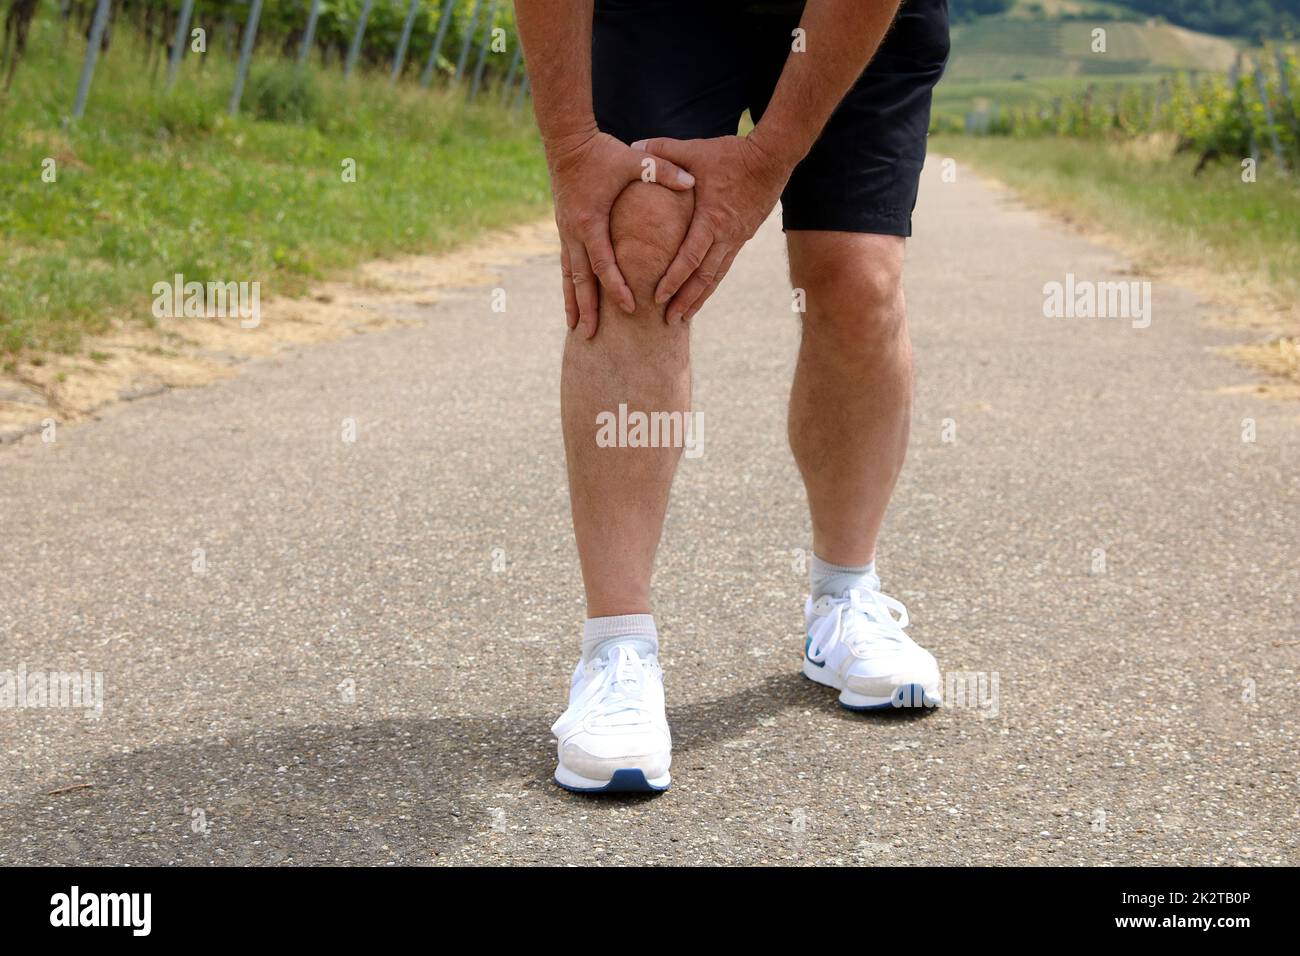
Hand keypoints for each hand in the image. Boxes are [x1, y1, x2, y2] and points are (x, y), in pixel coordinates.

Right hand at [546, 129, 695, 336]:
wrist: (567, 141)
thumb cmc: (603, 151)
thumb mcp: (635, 159)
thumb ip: (664, 171)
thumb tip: (693, 181)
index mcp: (592, 220)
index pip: (605, 262)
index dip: (617, 287)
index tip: (629, 308)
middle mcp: (574, 231)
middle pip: (581, 279)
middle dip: (586, 308)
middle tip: (589, 336)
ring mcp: (566, 232)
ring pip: (569, 276)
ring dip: (573, 303)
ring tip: (575, 329)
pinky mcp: (564, 230)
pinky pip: (567, 265)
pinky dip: (570, 286)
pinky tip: (572, 304)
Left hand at [632, 134, 790, 323]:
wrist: (773, 157)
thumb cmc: (732, 153)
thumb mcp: (695, 150)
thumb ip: (663, 150)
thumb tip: (633, 146)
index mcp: (711, 219)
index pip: (690, 257)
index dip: (674, 279)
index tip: (658, 296)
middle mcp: (725, 235)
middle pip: (704, 277)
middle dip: (685, 300)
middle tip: (668, 321)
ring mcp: (736, 238)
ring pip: (716, 277)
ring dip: (699, 299)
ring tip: (683, 317)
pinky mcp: (743, 237)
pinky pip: (725, 266)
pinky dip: (712, 284)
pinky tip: (702, 294)